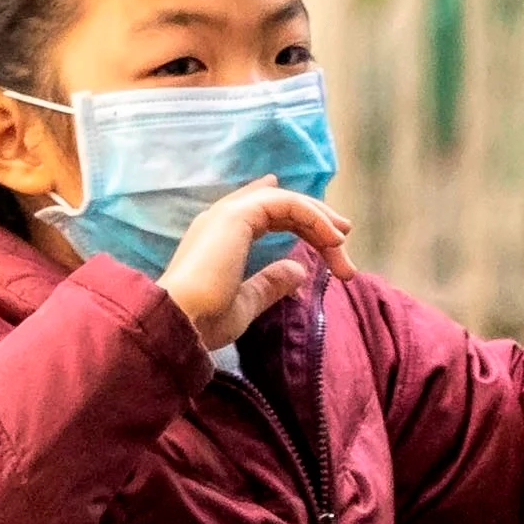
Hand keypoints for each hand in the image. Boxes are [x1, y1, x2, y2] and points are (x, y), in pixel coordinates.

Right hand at [160, 179, 336, 351]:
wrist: (180, 321)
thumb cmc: (203, 320)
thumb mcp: (246, 303)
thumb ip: (270, 283)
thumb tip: (299, 270)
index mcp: (219, 238)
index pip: (261, 212)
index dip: (294, 214)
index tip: (324, 229)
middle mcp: (221, 220)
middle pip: (279, 207)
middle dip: (314, 221)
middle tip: (342, 240)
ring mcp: (228, 214)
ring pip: (286, 203)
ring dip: (318, 220)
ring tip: (342, 243)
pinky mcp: (237, 216)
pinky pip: (286, 205)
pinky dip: (313, 218)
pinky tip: (332, 240)